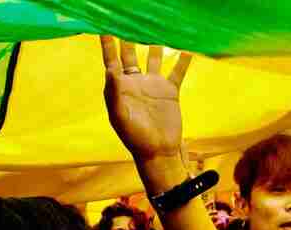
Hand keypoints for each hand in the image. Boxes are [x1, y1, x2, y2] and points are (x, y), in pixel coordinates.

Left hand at [100, 36, 191, 162]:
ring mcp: (153, 86)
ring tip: (154, 26)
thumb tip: (111, 70)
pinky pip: (177, 71)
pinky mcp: (170, 91)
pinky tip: (186, 48)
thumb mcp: (120, 117)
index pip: (111, 60)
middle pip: (130, 55)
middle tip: (127, 18)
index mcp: (120, 88)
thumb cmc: (135, 138)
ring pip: (153, 58)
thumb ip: (114, 93)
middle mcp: (135, 83)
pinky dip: (182, 60)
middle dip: (128, 37)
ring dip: (154, 44)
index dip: (108, 44)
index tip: (104, 26)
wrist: (159, 151)